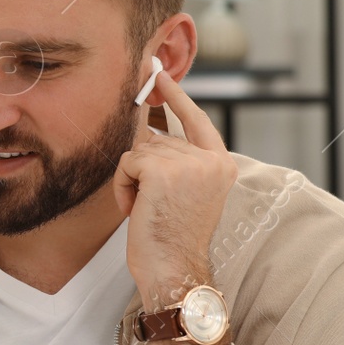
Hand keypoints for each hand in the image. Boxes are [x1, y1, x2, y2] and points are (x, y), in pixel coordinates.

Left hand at [113, 64, 236, 312]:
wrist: (173, 270)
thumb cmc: (173, 240)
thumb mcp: (186, 193)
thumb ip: (179, 162)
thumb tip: (150, 128)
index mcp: (221, 165)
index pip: (197, 120)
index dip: (176, 97)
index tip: (159, 74)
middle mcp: (210, 160)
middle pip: (158, 140)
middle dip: (143, 170)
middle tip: (150, 205)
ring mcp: (187, 163)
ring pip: (139, 151)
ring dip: (131, 180)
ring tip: (144, 209)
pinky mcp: (161, 170)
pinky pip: (126, 162)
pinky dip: (122, 186)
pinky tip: (135, 209)